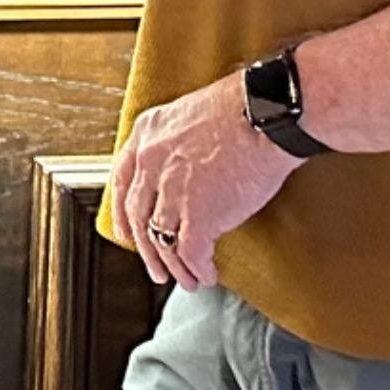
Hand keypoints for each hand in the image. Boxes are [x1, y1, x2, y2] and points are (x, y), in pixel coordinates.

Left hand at [105, 70, 305, 290]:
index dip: (122, 213)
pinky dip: (198, 269)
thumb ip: (176, 143)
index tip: (125, 232)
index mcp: (147, 132)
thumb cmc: (242, 109)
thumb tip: (182, 173)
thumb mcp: (190, 114)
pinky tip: (206, 275)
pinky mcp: (198, 212)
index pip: (122, 180)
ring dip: (174, 266)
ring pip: (162, 239)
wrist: (267, 114)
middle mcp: (151, 160)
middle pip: (139, 216)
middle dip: (147, 250)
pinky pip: (190, 252)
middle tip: (156, 268)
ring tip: (187, 280)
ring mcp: (171, 188)